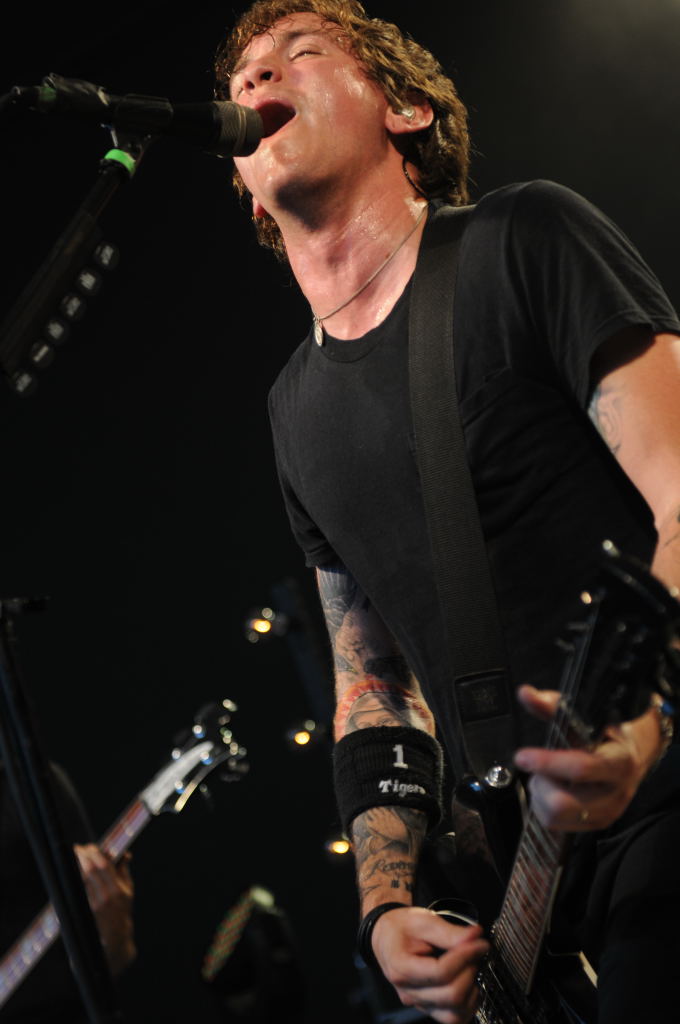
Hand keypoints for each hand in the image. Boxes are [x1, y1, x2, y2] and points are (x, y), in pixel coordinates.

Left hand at [74, 845, 135, 974]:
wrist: (116, 937)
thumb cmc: (123, 910)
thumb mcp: (129, 890)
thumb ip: (124, 871)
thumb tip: (125, 853)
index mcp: (119, 890)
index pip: (105, 866)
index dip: (95, 853)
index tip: (88, 846)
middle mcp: (106, 897)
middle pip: (91, 871)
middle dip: (83, 857)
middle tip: (77, 848)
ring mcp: (94, 905)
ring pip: (82, 881)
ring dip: (76, 867)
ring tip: (73, 858)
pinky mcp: (86, 911)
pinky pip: (78, 891)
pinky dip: (74, 880)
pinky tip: (72, 873)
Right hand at [371, 905, 488, 1023]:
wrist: (387, 937)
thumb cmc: (402, 928)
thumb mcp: (424, 921)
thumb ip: (450, 932)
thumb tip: (475, 937)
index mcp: (401, 967)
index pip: (441, 972)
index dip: (465, 957)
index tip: (479, 943)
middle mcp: (408, 992)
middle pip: (450, 995)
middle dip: (470, 971)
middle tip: (474, 951)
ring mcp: (418, 1003)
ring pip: (453, 1014)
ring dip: (471, 991)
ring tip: (469, 967)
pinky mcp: (428, 1008)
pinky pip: (452, 1018)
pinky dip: (467, 1004)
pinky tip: (468, 983)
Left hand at [514, 685, 661, 831]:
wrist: (633, 755)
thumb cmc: (604, 733)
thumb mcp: (583, 716)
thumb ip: (552, 706)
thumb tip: (525, 693)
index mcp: (618, 761)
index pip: (581, 768)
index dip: (547, 762)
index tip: (522, 755)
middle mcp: (616, 792)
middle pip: (563, 803)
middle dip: (541, 783)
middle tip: (538, 767)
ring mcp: (608, 812)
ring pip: (556, 816)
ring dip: (540, 796)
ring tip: (545, 777)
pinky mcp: (597, 825)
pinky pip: (557, 825)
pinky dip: (544, 807)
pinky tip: (551, 789)